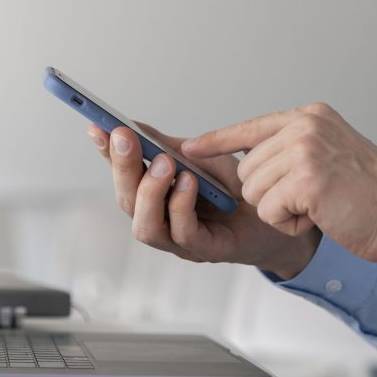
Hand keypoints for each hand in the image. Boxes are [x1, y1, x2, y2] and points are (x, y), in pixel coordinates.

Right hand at [88, 122, 321, 278]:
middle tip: (124, 137)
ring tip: (164, 164)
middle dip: (122, 167)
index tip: (97, 127)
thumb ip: (168, 146)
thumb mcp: (201, 158)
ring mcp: (178, 240)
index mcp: (155, 196)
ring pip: (145, 225)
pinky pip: (182, 233)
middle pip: (126, 200)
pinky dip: (180, 205)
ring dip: (149, 192)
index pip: (122, 175)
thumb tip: (134, 126)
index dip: (107, 153)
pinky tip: (189, 182)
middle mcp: (160, 219)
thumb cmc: (237, 189)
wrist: (279, 215)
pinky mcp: (204, 250)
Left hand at [183, 102, 376, 261]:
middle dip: (267, 192)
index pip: (248, 127)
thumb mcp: (323, 153)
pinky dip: (287, 222)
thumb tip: (242, 158)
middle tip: (306, 195)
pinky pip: (267, 209)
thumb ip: (285, 147)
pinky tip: (316, 215)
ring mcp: (305, 150)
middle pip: (246, 169)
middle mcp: (305, 127)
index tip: (189, 148)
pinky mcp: (306, 179)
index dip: (217, 140)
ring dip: (278, 209)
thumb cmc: (362, 191)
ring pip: (253, 191)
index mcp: (307, 117)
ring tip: (314, 204)